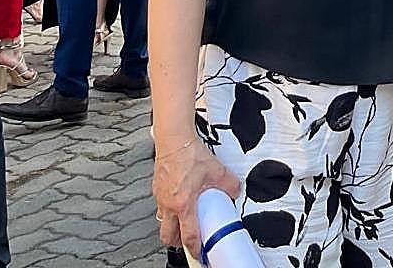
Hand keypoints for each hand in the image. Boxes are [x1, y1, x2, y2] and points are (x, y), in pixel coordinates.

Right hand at [153, 138, 240, 255]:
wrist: (174, 140)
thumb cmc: (189, 154)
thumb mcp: (217, 171)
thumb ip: (229, 185)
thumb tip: (235, 192)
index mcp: (183, 204)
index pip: (188, 235)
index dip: (194, 248)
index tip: (199, 253)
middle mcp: (169, 204)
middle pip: (168, 235)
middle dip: (178, 242)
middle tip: (189, 241)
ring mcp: (160, 198)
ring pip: (164, 222)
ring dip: (174, 226)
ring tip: (186, 222)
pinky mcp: (157, 190)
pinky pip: (162, 207)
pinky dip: (170, 210)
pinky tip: (181, 202)